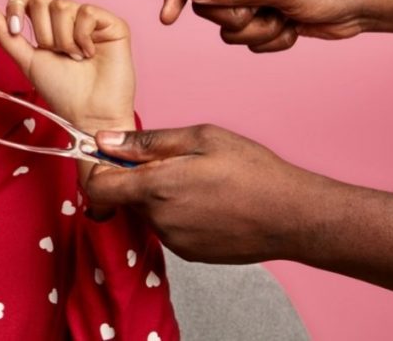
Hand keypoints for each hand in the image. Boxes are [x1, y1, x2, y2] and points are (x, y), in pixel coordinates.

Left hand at [0, 0, 134, 132]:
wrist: (88, 113)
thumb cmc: (60, 90)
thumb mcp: (25, 59)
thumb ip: (5, 33)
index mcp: (47, 22)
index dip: (17, 5)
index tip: (16, 30)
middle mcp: (69, 16)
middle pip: (41, 0)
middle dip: (42, 34)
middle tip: (57, 55)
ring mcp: (90, 18)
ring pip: (62, 6)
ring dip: (63, 40)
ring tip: (76, 58)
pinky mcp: (112, 22)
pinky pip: (86, 11)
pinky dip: (82, 37)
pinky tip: (91, 53)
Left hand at [84, 124, 317, 263]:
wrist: (295, 217)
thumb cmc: (253, 171)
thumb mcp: (200, 138)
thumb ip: (146, 142)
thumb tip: (104, 140)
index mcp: (156, 188)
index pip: (97, 188)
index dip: (98, 170)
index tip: (111, 157)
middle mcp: (159, 220)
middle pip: (124, 198)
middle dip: (137, 179)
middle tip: (174, 162)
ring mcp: (174, 241)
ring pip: (148, 213)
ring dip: (160, 197)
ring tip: (199, 182)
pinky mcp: (189, 254)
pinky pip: (168, 228)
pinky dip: (177, 214)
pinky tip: (207, 202)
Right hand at [160, 0, 391, 51]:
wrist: (366, 7)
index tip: (169, 17)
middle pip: (210, 5)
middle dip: (234, 17)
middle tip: (262, 12)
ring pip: (228, 28)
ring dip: (256, 32)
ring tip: (283, 20)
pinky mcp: (266, 19)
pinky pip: (248, 41)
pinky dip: (270, 40)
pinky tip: (293, 29)